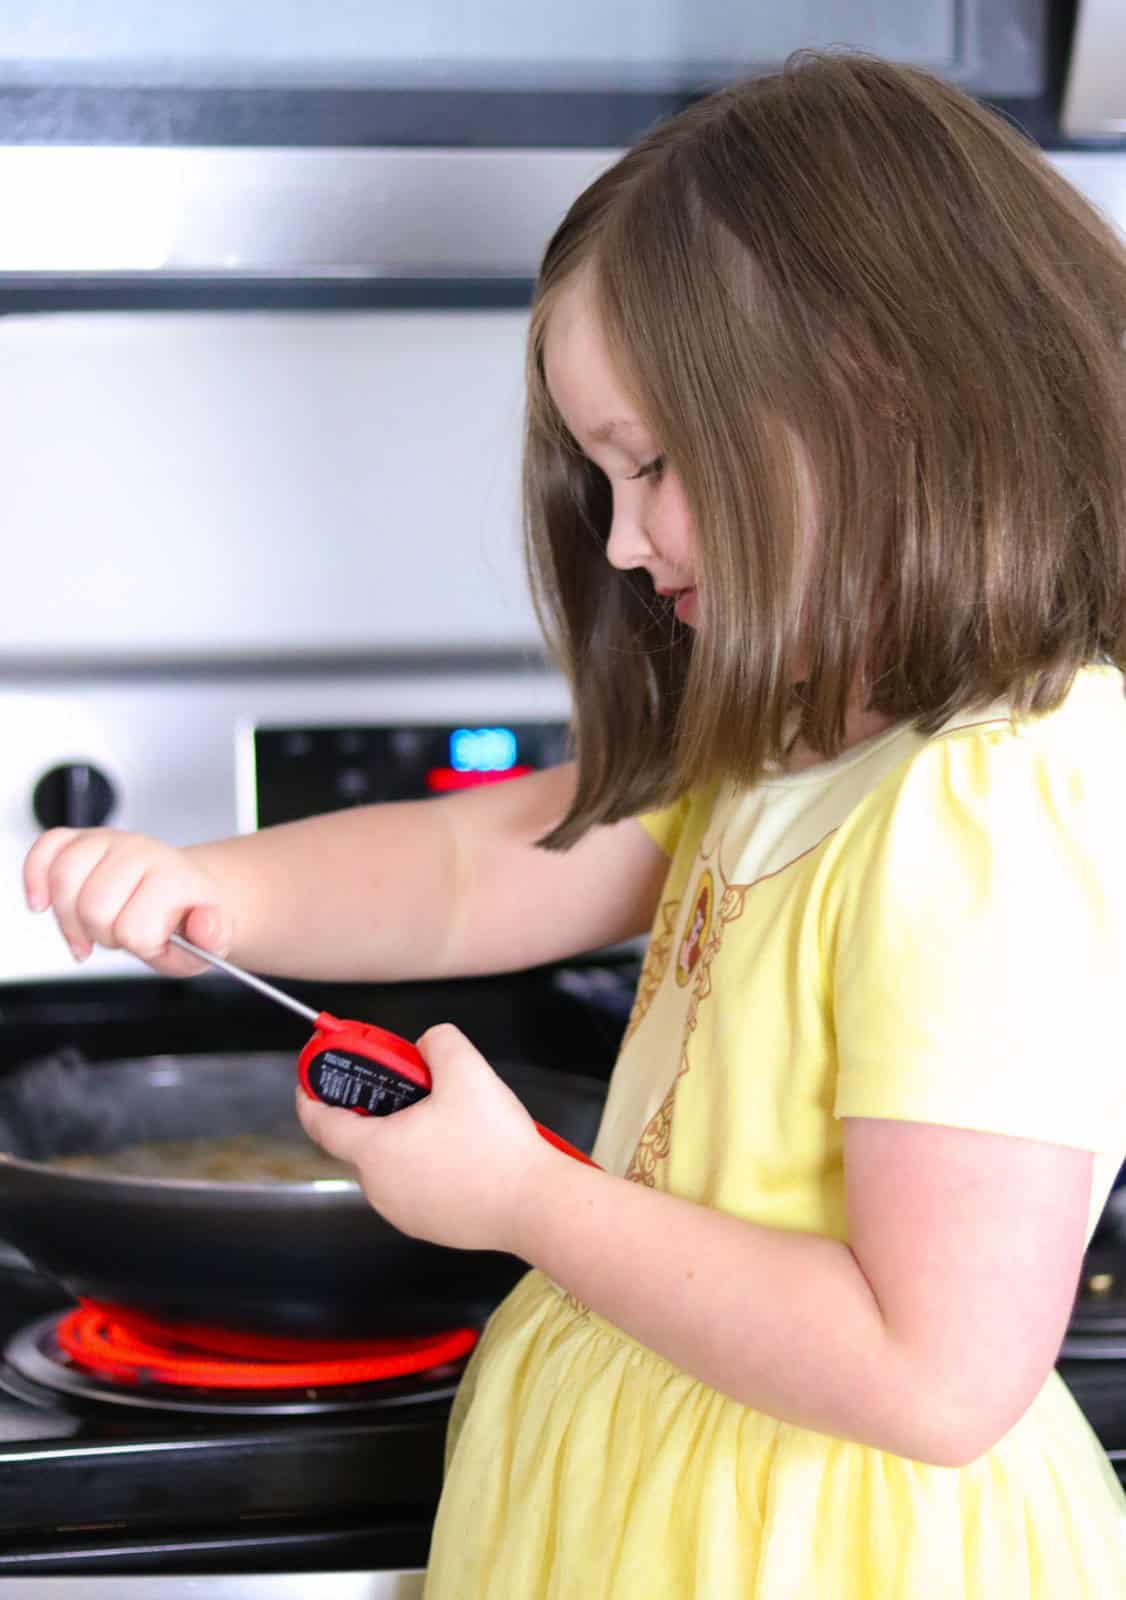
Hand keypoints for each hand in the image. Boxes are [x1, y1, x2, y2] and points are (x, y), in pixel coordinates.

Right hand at [22, 827, 231, 972]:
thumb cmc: (189, 918)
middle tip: (123, 934)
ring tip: (91, 927)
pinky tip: (41, 902)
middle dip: (105, 936)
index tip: (155, 940)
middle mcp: (140, 851)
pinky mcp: (79, 839)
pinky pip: (46, 848)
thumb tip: (206, 929)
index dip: (142, 946)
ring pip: (65, 880)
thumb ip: (213, 937)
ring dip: (71, 918)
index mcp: (174, 876)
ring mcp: (108, 841)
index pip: (136, 928)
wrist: (186, 894)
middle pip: (93, 908)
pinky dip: (36, 877)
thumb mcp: (213, 939)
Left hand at [296, 1023, 558, 1254]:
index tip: (310, 1080)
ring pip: (390, 1163)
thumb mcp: (467, 1069)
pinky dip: (425, 1164)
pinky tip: (461, 1150)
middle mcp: (379, 1188)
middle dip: (378, 1109)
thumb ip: (437, 1042)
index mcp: (374, 1151)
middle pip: (361, 1139)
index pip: (320, 1123)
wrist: (535, 1205)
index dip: (310, 1095)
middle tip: (408, 1087)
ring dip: (404, 1138)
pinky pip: (415, 1185)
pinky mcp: (430, 1226)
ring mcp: (404, 1212)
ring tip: (445, 1118)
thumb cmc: (496, 1145)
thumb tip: (428, 1045)